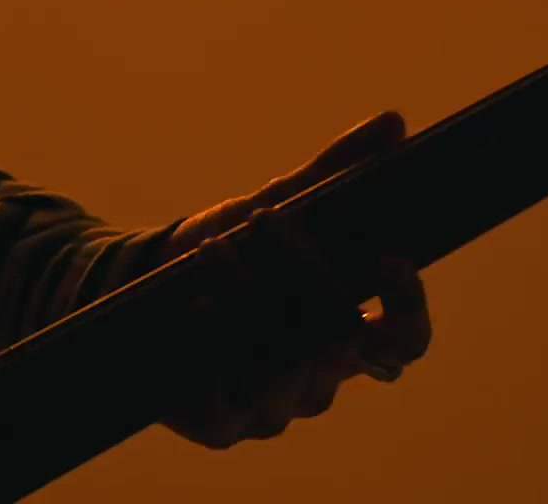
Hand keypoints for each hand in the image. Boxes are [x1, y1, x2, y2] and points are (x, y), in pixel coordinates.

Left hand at [158, 111, 431, 449]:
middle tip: (261, 219)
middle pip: (336, 338)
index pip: (406, 339)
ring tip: (212, 250)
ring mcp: (278, 407)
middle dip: (298, 271)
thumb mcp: (281, 204)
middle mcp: (324, 379)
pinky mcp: (226, 424)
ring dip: (247, 298)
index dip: (407, 307)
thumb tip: (393, 122)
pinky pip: (234, 394)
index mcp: (351, 333)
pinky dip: (218, 346)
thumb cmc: (228, 247)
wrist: (140, 292)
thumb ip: (336, 172)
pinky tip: (200, 308)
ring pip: (284, 362)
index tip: (390, 259)